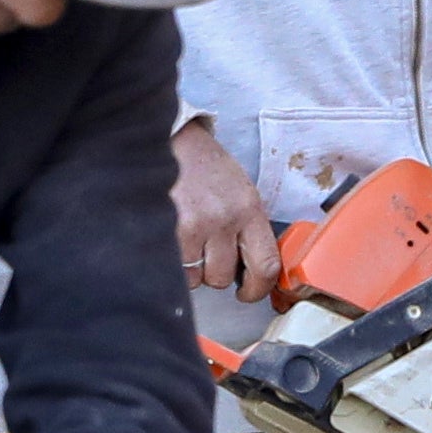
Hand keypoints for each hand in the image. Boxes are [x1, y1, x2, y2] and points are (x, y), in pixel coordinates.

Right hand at [172, 117, 278, 302]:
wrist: (165, 140)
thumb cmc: (200, 166)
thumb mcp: (237, 190)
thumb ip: (246, 227)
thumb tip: (249, 269)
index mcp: (248, 208)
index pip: (266, 265)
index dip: (257, 289)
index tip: (247, 293)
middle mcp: (224, 217)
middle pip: (223, 277)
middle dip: (212, 273)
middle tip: (204, 253)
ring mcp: (193, 225)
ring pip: (195, 278)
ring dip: (189, 268)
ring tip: (184, 240)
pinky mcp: (166, 229)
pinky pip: (172, 269)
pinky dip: (170, 262)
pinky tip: (169, 240)